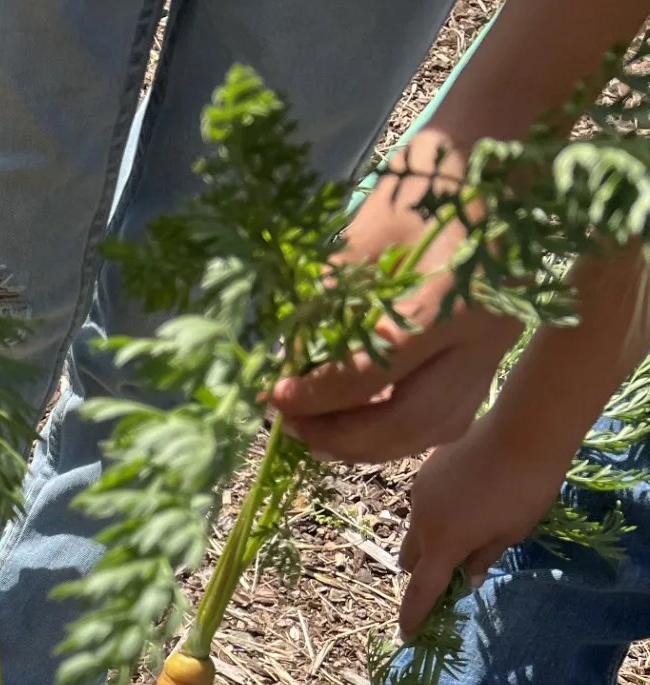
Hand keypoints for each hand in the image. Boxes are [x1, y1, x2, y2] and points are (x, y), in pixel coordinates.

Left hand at [272, 131, 523, 462]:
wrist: (496, 154)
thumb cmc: (425, 182)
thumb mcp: (364, 236)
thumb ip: (326, 305)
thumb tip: (284, 363)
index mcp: (453, 299)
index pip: (375, 374)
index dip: (317, 395)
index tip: (273, 396)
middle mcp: (484, 337)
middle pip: (409, 421)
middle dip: (341, 436)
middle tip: (289, 427)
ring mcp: (495, 350)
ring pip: (433, 430)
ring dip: (369, 444)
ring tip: (316, 431)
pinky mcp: (492, 356)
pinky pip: (447, 415)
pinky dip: (399, 430)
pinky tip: (356, 421)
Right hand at [395, 421, 567, 635]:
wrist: (522, 428)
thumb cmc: (525, 488)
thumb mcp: (512, 532)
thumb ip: (484, 558)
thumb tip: (468, 581)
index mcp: (444, 544)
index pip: (421, 591)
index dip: (413, 616)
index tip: (408, 635)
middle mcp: (422, 522)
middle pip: (410, 560)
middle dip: (422, 574)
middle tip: (448, 575)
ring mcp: (419, 495)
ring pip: (414, 531)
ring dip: (429, 542)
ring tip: (464, 531)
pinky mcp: (423, 472)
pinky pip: (422, 505)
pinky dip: (435, 515)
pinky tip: (466, 500)